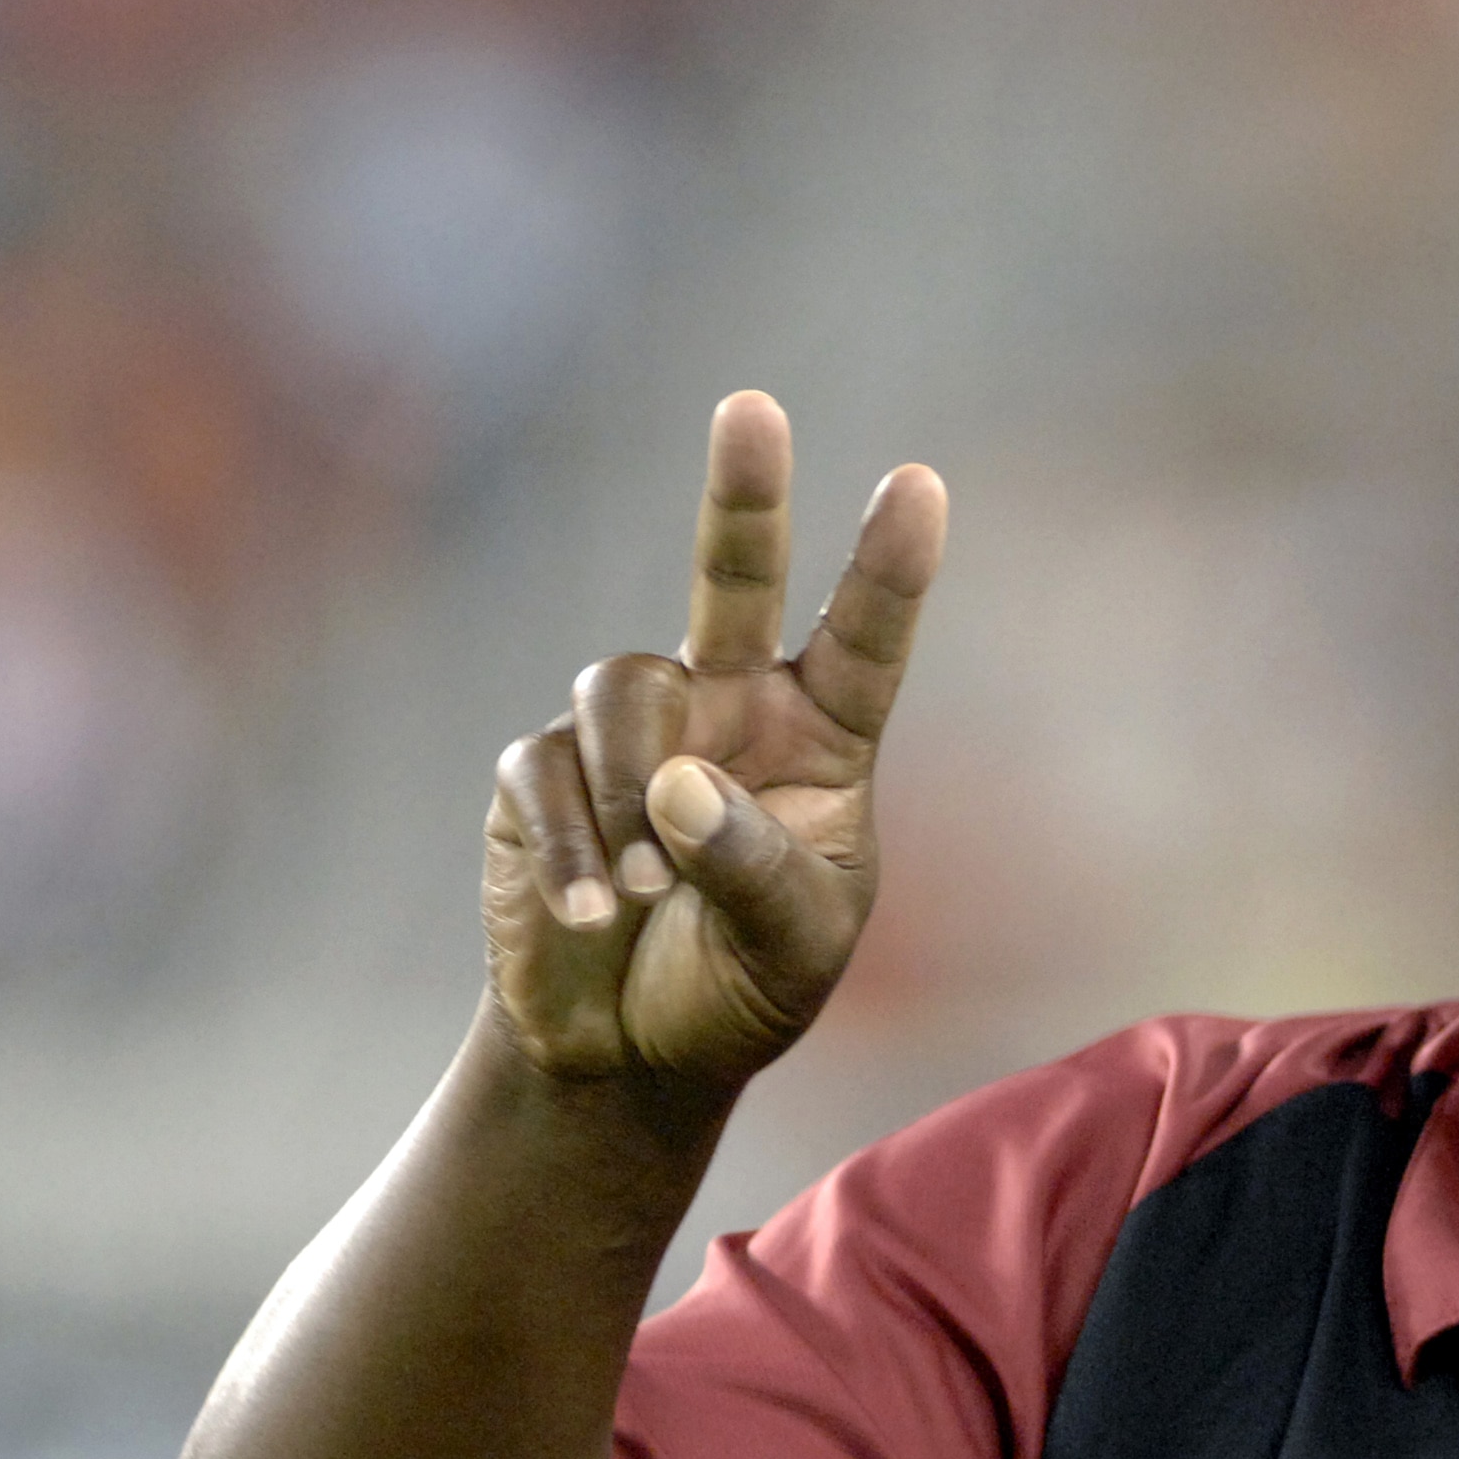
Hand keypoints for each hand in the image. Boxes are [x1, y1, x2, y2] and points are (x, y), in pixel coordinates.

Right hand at [484, 392, 947, 1091]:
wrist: (630, 1053)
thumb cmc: (739, 987)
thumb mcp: (789, 947)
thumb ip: (753, 867)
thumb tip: (677, 784)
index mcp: (821, 742)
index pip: (863, 643)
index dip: (888, 568)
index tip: (918, 483)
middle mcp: (729, 711)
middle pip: (737, 582)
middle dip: (743, 497)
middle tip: (753, 406)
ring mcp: (632, 734)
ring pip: (625, 689)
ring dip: (636, 790)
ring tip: (650, 891)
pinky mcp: (540, 774)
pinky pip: (548, 771)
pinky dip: (575, 844)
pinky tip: (591, 911)